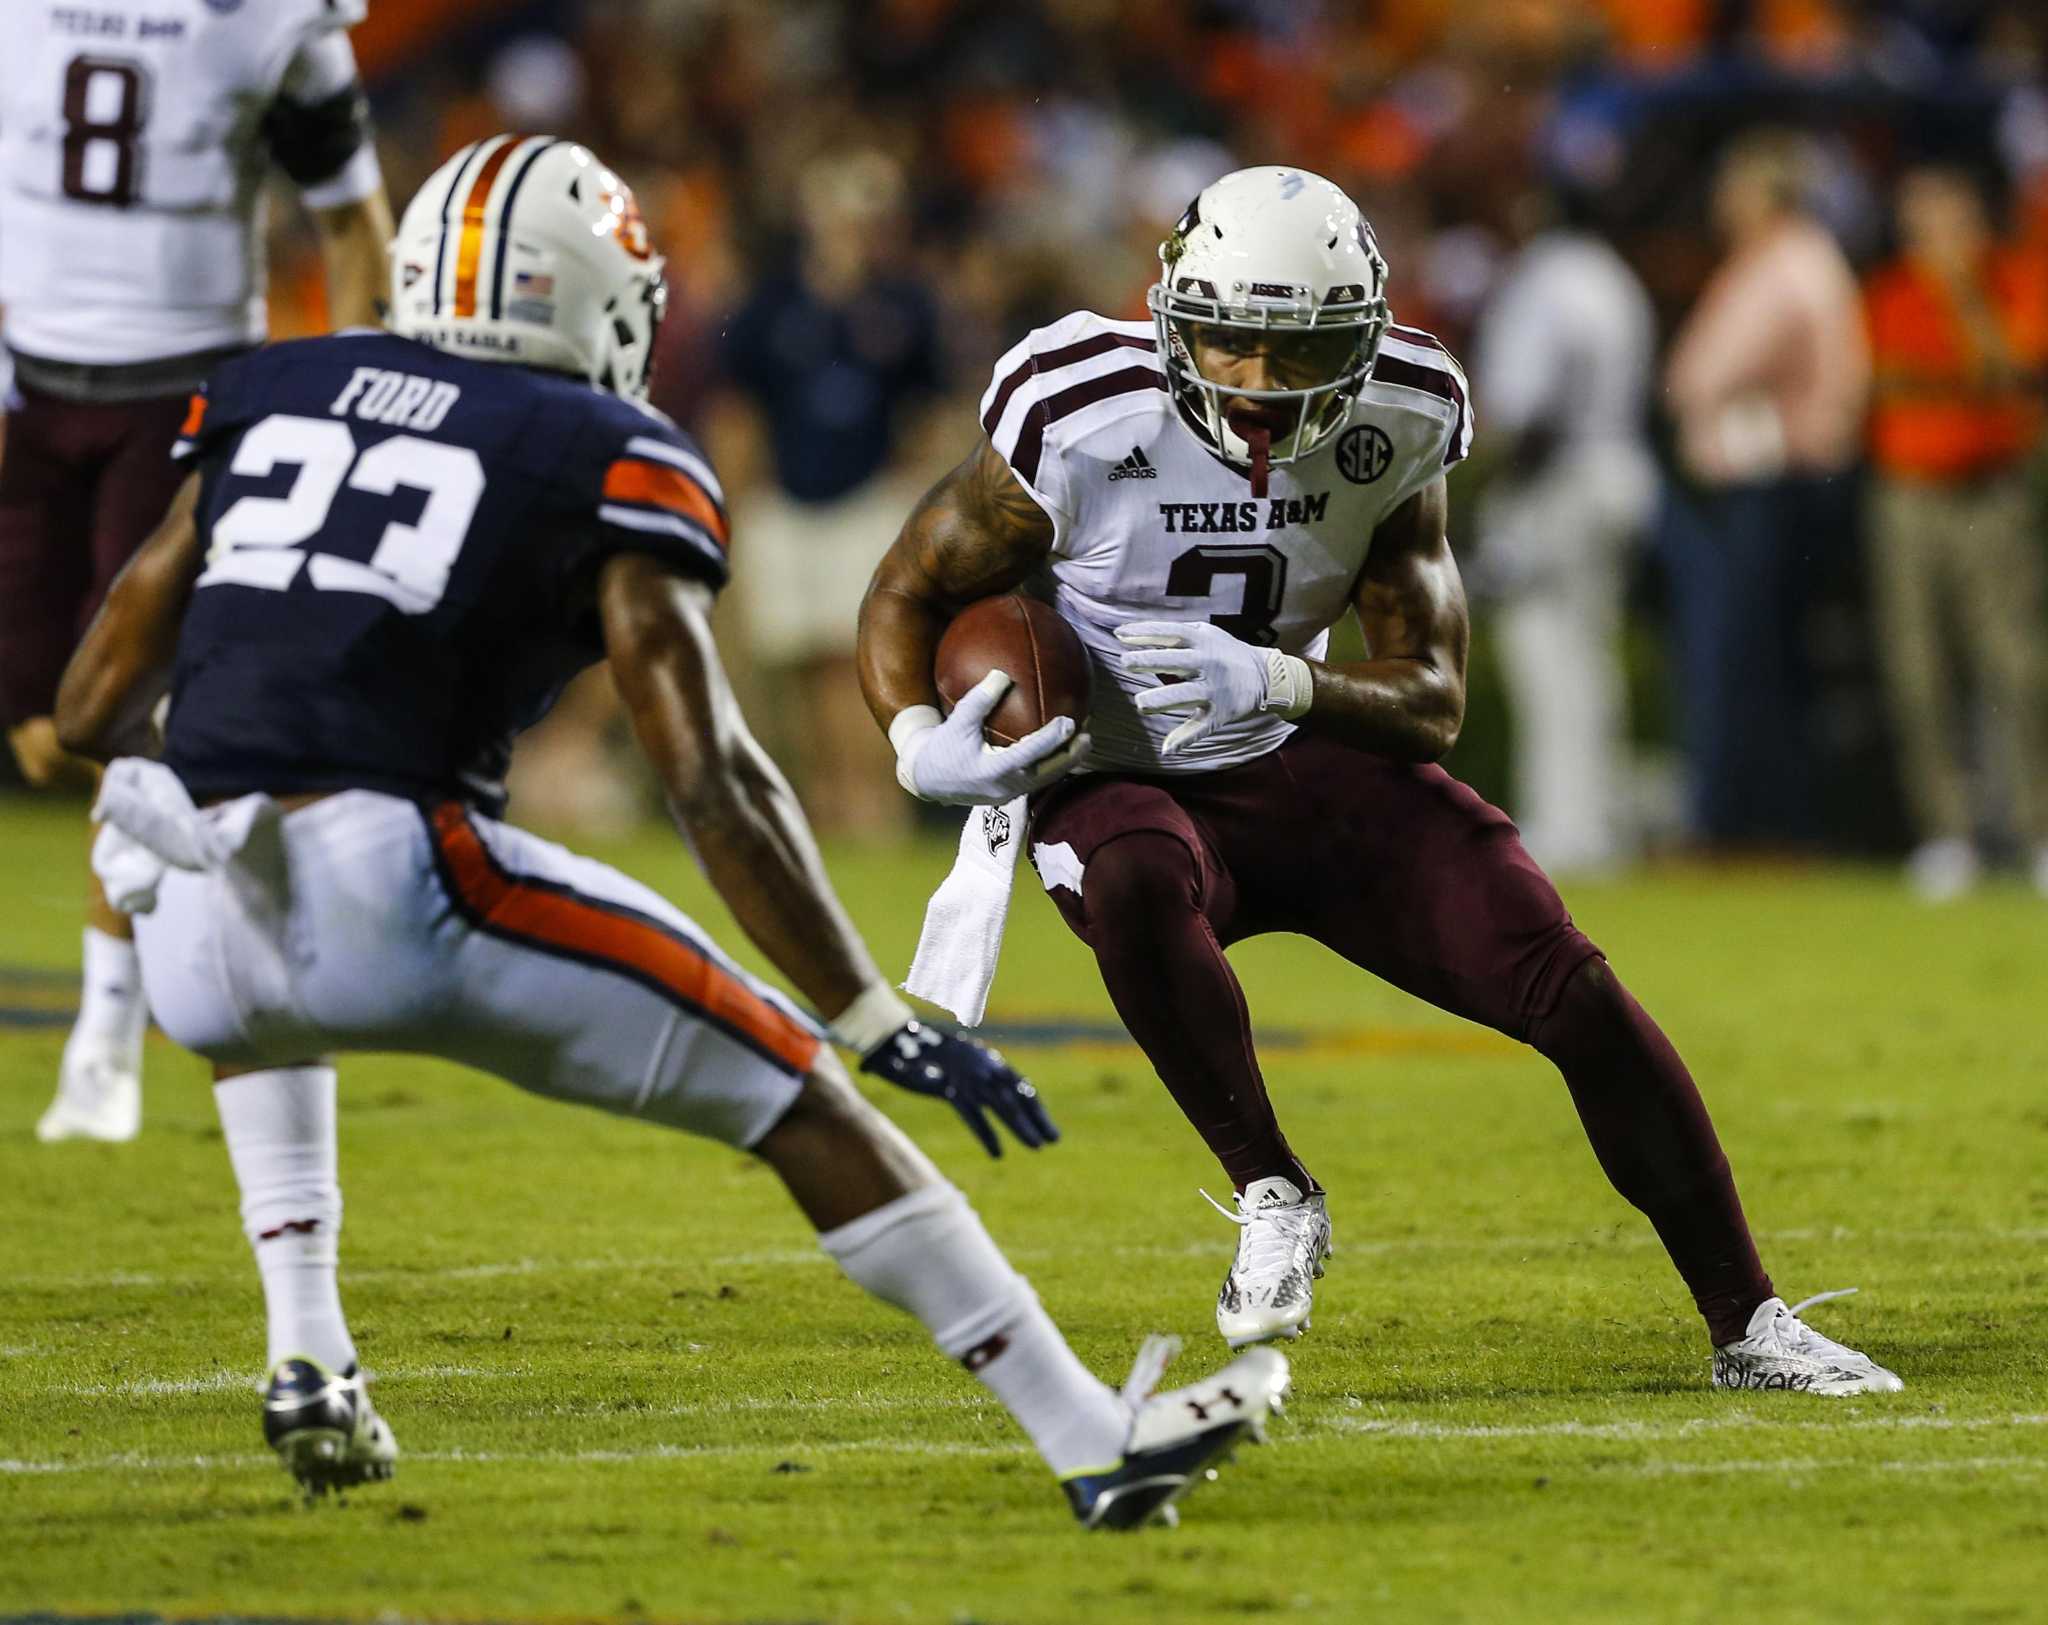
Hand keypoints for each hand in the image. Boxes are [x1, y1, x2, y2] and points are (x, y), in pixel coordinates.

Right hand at [858, 1020, 1058, 1156]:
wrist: (895, 1038)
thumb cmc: (921, 1051)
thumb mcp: (953, 1062)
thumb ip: (970, 1076)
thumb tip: (982, 1092)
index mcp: (985, 1060)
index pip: (1019, 1084)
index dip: (1034, 1105)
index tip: (1048, 1125)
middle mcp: (982, 1067)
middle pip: (1017, 1095)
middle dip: (1037, 1118)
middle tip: (1054, 1139)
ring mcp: (968, 1078)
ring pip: (1002, 1105)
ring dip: (1021, 1127)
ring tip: (1036, 1147)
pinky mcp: (950, 1089)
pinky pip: (974, 1116)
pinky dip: (987, 1135)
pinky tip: (997, 1153)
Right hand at [893, 670, 1088, 805]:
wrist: (927, 779)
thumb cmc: (941, 749)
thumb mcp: (957, 722)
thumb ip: (979, 700)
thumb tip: (1002, 674)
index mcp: (994, 771)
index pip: (1031, 754)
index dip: (1052, 739)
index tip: (1070, 721)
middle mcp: (1007, 786)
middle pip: (1049, 773)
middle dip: (1072, 755)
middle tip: (1089, 734)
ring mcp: (1010, 793)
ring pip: (1047, 778)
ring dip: (1067, 760)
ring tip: (1084, 740)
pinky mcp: (1010, 794)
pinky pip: (1038, 778)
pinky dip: (1053, 763)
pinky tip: (1062, 747)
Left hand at [1116, 621, 1310, 754]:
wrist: (1267, 677)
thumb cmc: (1226, 652)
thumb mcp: (1206, 634)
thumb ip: (1175, 634)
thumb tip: (1132, 633)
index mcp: (1203, 642)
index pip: (1170, 633)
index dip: (1145, 632)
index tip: (1120, 635)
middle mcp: (1208, 663)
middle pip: (1175, 661)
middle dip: (1149, 660)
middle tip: (1126, 662)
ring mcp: (1215, 690)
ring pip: (1186, 695)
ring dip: (1162, 700)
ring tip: (1140, 704)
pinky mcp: (1221, 713)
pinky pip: (1201, 727)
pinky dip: (1185, 739)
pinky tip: (1167, 748)